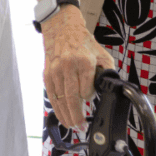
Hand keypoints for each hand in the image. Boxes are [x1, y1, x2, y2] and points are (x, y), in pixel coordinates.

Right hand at [42, 5, 113, 130]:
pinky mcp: (47, 73)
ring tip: (72, 126)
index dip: (89, 97)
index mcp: (83, 62)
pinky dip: (56, 108)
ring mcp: (55, 70)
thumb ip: (107, 73)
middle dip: (76, 116)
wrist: (62, 28)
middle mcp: (67, 66)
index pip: (85, 90)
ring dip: (65, 115)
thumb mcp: (102, 54)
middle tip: (81, 127)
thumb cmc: (83, 43)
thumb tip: (109, 91)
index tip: (90, 98)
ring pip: (59, 99)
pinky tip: (61, 116)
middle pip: (71, 98)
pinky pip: (51, 95)